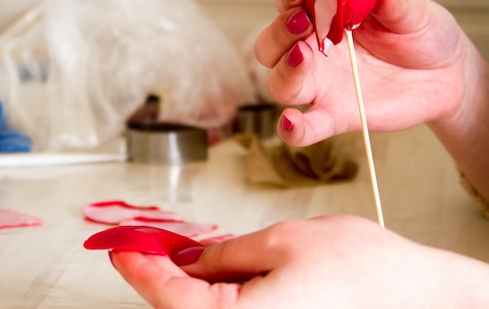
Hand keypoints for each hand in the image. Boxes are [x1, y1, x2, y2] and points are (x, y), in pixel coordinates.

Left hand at [110, 215, 488, 308]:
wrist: (418, 292)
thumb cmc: (363, 269)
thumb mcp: (282, 241)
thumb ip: (226, 254)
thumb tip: (191, 258)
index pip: (171, 298)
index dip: (142, 269)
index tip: (122, 247)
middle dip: (160, 277)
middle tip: (142, 245)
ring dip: (185, 287)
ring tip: (173, 253)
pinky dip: (212, 295)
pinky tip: (208, 273)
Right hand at [254, 0, 471, 146]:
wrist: (449, 74)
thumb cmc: (423, 37)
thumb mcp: (413, 13)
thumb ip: (392, 2)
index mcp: (326, 19)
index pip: (291, 5)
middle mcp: (315, 52)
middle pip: (272, 46)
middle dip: (278, 33)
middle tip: (302, 21)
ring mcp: (322, 86)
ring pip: (279, 83)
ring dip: (283, 70)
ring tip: (303, 57)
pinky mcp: (335, 116)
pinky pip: (306, 128)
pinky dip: (292, 128)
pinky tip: (290, 121)